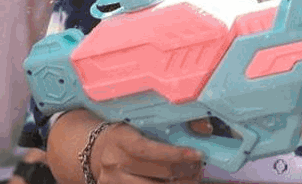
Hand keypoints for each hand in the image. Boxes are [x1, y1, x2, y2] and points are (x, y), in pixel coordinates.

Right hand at [84, 122, 202, 183]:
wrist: (96, 151)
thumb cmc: (126, 135)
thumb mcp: (140, 123)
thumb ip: (170, 123)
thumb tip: (205, 127)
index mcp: (121, 140)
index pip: (150, 150)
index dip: (177, 154)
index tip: (198, 155)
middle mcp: (114, 163)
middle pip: (159, 173)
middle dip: (187, 172)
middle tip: (200, 167)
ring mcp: (113, 182)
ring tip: (193, 179)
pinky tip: (178, 183)